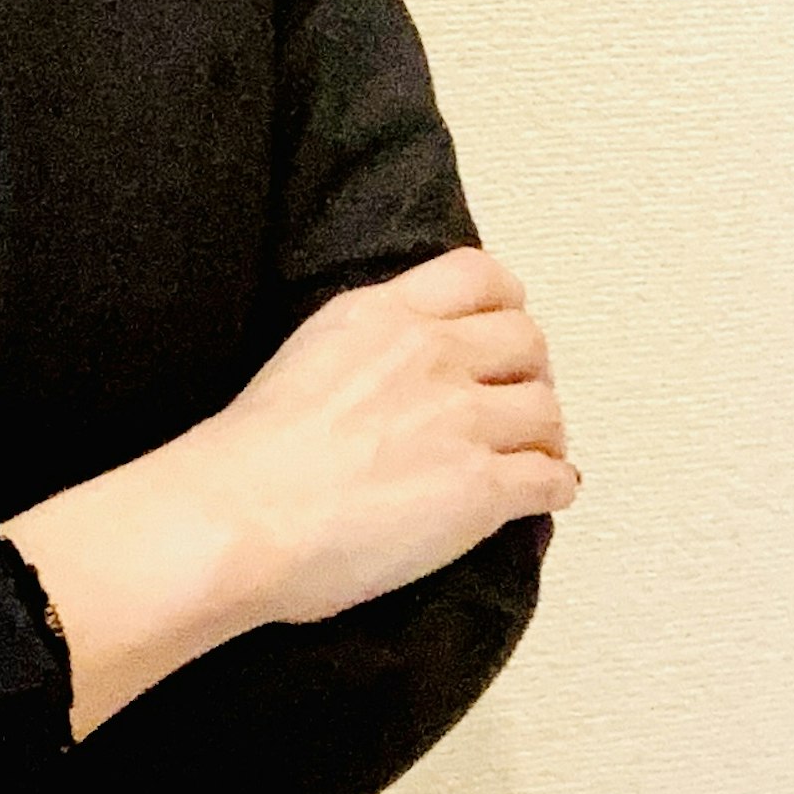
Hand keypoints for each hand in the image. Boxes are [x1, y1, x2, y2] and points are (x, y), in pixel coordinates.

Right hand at [173, 244, 578, 630]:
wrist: (238, 517)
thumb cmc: (247, 457)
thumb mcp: (308, 353)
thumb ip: (366, 345)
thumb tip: (390, 371)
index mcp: (384, 314)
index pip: (479, 276)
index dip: (505, 305)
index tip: (503, 330)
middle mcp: (432, 353)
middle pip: (526, 341)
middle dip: (528, 372)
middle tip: (514, 402)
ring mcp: (462, 419)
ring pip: (546, 410)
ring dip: (544, 434)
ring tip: (531, 456)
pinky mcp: (481, 488)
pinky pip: (550, 479)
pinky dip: (554, 488)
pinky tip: (542, 499)